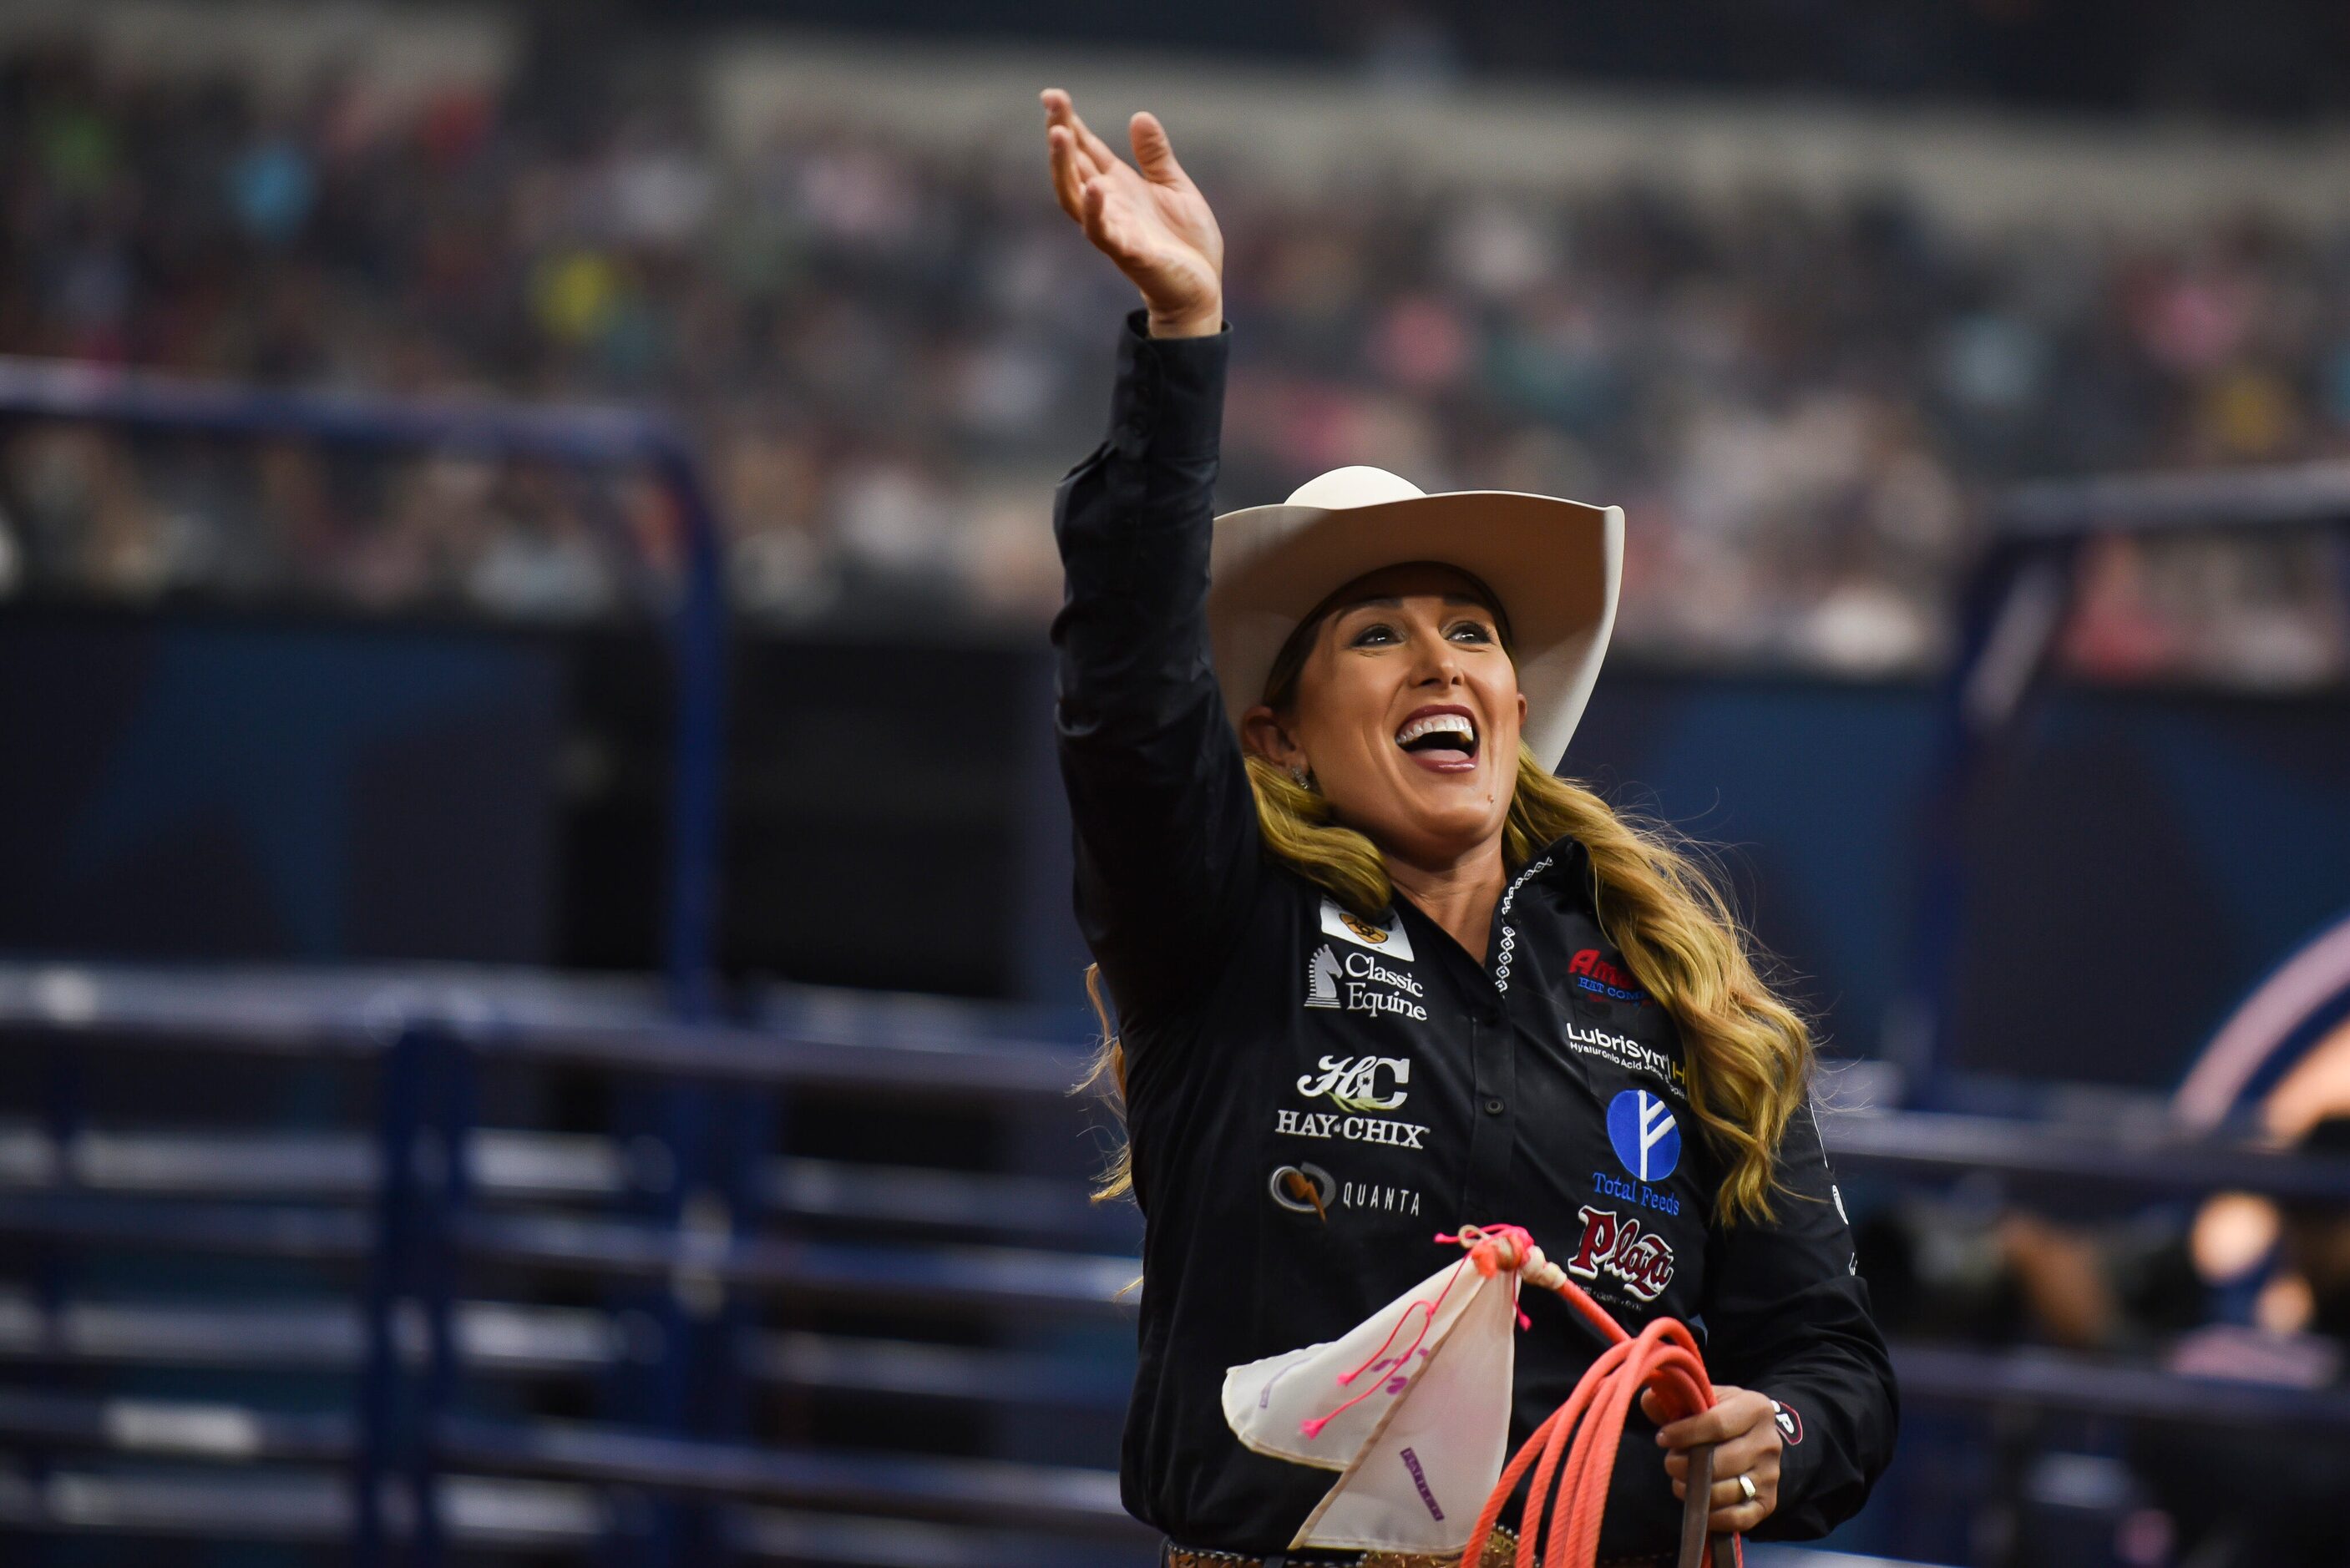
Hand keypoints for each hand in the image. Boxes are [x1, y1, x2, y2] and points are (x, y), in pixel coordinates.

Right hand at [1040, 87, 1223, 336]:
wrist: (1200, 289)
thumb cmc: (1185, 242)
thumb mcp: (1174, 187)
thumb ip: (1156, 156)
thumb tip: (1139, 116)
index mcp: (1118, 186)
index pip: (1086, 149)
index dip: (1069, 122)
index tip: (1053, 95)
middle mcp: (1108, 205)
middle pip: (1073, 166)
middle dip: (1060, 134)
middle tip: (1051, 103)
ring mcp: (1113, 228)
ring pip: (1075, 196)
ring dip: (1064, 167)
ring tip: (1059, 134)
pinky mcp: (1128, 253)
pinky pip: (1103, 233)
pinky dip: (1096, 211)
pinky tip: (1094, 187)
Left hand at [1643, 1383, 1780, 1533]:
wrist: (1754, 1438)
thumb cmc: (1720, 1416)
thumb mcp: (1703, 1398)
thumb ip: (1675, 1397)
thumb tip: (1649, 1401)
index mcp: (1756, 1408)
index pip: (1717, 1423)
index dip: (1684, 1433)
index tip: (1662, 1438)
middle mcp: (1769, 1443)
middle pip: (1721, 1462)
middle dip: (1685, 1465)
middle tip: (1670, 1462)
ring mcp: (1771, 1475)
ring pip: (1725, 1492)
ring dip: (1694, 1490)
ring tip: (1680, 1481)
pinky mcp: (1768, 1503)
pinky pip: (1737, 1519)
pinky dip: (1711, 1515)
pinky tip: (1696, 1502)